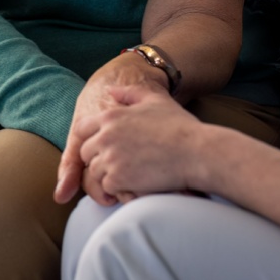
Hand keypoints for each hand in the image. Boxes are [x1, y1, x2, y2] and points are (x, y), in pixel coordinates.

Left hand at [54, 52, 174, 203]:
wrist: (196, 152)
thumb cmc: (180, 126)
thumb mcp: (155, 100)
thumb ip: (129, 93)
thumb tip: (110, 90)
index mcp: (110, 116)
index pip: (82, 128)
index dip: (91, 139)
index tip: (105, 148)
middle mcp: (105, 136)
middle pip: (86, 153)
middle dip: (101, 159)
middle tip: (124, 164)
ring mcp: (109, 158)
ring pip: (95, 172)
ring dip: (111, 176)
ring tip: (135, 174)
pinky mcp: (116, 179)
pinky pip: (108, 188)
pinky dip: (120, 189)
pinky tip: (139, 184)